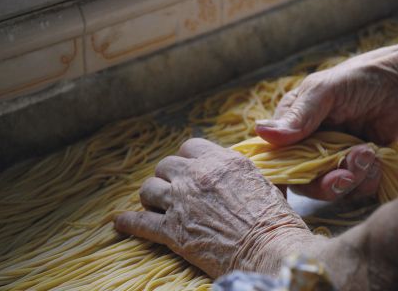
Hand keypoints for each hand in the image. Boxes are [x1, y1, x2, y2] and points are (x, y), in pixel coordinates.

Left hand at [114, 138, 319, 277]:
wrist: (271, 251)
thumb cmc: (275, 220)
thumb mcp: (265, 183)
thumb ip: (245, 171)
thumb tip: (240, 169)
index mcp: (221, 161)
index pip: (189, 147)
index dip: (186, 159)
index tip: (188, 169)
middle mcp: (198, 176)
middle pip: (166, 165)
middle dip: (168, 177)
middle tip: (173, 190)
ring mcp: (182, 202)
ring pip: (149, 188)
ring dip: (151, 196)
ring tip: (155, 204)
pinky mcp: (173, 231)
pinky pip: (140, 223)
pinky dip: (129, 223)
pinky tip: (121, 223)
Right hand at [256, 38, 397, 199]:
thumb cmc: (360, 79)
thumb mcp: (324, 91)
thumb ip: (297, 116)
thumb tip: (260, 132)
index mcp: (290, 125)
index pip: (274, 157)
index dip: (279, 176)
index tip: (294, 187)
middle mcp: (307, 145)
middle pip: (302, 181)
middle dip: (325, 183)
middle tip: (347, 175)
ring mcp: (332, 158)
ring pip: (329, 188)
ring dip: (351, 178)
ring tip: (369, 154)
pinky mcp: (355, 168)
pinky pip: (354, 189)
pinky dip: (367, 180)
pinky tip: (377, 160)